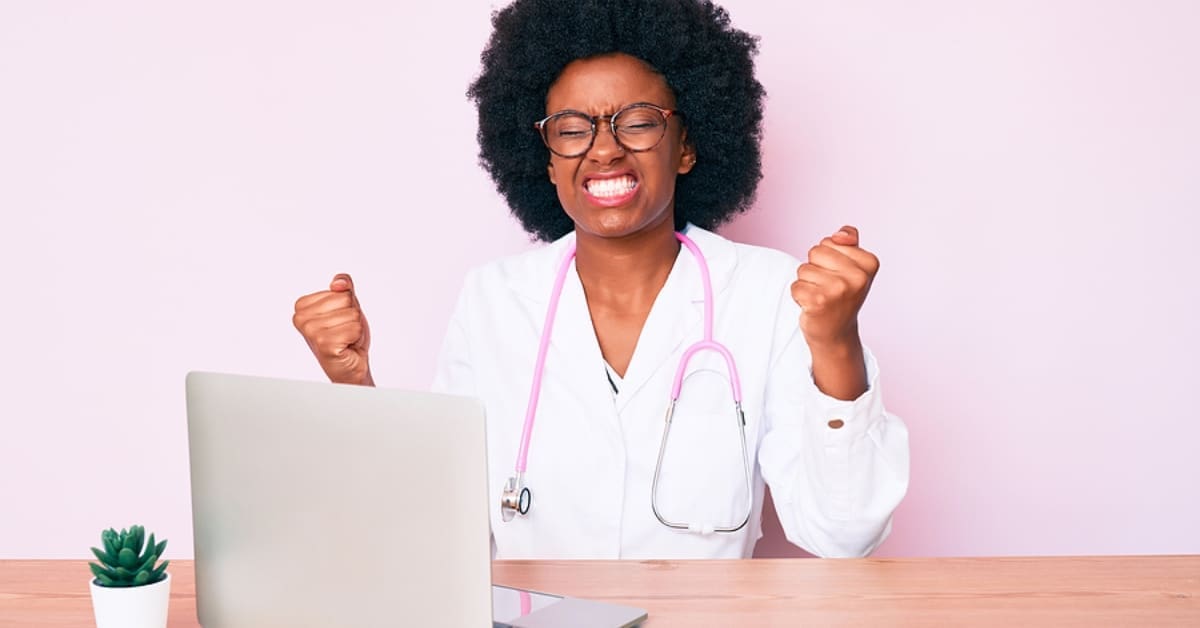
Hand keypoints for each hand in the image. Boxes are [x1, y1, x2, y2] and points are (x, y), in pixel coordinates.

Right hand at [293, 273, 373, 385]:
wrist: (350, 366)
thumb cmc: (346, 337)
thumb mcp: (347, 306)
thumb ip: (344, 288)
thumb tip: (339, 282)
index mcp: (302, 306)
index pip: (341, 290)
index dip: (347, 306)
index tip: (339, 321)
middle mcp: (302, 318)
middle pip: (346, 300)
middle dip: (351, 317)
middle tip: (344, 332)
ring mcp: (311, 331)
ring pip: (352, 314)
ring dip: (354, 328)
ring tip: (345, 339)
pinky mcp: (324, 343)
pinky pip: (354, 328)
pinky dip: (356, 338)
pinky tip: (346, 346)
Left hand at [791, 225, 878, 348]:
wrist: (836, 333)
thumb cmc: (841, 295)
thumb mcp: (852, 266)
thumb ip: (848, 242)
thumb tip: (839, 235)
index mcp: (869, 263)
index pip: (830, 241)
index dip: (828, 258)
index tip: (839, 276)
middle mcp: (857, 277)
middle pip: (815, 252)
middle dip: (816, 268)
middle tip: (828, 287)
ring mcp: (839, 290)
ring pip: (803, 269)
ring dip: (807, 283)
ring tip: (821, 297)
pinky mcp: (819, 302)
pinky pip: (795, 285)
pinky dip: (799, 296)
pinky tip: (812, 306)